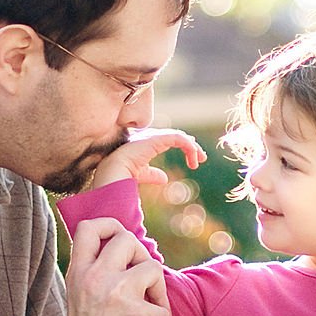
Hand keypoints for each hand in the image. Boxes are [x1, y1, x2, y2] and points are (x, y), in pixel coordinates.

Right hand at [42, 217, 170, 315]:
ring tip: (152, 311)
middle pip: (127, 238)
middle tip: (142, 284)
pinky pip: (163, 308)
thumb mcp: (80, 297)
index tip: (123, 247)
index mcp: (78, 272)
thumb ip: (96, 274)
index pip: (89, 227)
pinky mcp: (134, 314)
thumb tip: (131, 255)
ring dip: (159, 291)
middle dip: (142, 257)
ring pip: (152, 265)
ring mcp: (114, 293)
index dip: (111, 227)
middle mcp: (94, 277)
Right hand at [92, 128, 206, 187]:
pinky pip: (177, 138)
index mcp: (144, 143)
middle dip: (190, 146)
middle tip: (202, 158)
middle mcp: (148, 137)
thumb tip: (164, 178)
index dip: (182, 145)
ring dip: (192, 147)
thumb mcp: (141, 175)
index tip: (193, 158)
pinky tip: (194, 157)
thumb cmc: (121, 176)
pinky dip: (188, 146)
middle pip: (175, 136)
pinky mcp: (155, 139)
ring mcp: (151, 136)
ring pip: (178, 136)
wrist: (113, 174)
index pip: (167, 139)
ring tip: (200, 159)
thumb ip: (152, 174)